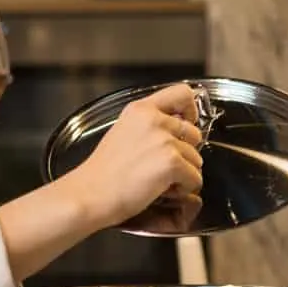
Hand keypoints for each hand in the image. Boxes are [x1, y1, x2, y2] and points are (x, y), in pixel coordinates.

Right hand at [0, 82, 204, 281]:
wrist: (91, 194)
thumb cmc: (103, 172)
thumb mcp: (122, 132)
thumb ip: (149, 124)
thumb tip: (176, 129)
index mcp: (141, 109)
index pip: (182, 93)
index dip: (191, 110)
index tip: (187, 123)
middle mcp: (154, 120)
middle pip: (195, 133)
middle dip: (186, 152)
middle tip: (164, 165)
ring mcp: (164, 141)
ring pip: (196, 159)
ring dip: (184, 173)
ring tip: (159, 180)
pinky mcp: (171, 163)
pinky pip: (195, 178)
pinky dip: (184, 188)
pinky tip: (162, 190)